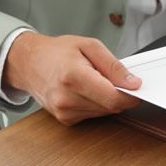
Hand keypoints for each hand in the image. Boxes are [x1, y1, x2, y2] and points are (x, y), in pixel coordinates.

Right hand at [3, 32, 141, 125]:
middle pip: (110, 106)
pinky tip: (85, 91)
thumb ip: (113, 66)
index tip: (137, 88)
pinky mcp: (65, 119)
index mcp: (73, 76)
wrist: (29, 63)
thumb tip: (132, 83)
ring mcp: (64, 111)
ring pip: (104, 112)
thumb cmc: (57, 52)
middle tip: (112, 78)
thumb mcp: (90, 46)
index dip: (130, 96)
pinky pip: (93, 115)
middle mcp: (66, 98)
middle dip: (119, 94)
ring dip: (107, 99)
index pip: (112, 98)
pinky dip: (96, 104)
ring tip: (93, 80)